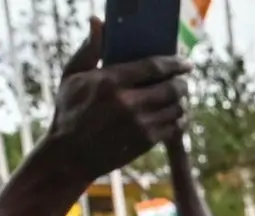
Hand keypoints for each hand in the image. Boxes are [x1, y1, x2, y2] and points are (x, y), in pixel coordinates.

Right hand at [36, 20, 190, 181]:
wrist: (69, 155)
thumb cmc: (69, 111)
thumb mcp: (71, 77)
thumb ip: (89, 49)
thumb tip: (97, 22)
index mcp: (110, 82)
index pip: (154, 67)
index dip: (174, 63)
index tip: (185, 61)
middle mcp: (128, 103)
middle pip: (172, 88)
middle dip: (182, 82)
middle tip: (183, 80)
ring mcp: (140, 125)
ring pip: (177, 108)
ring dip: (182, 101)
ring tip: (178, 96)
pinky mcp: (146, 142)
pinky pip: (175, 127)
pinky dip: (179, 119)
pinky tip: (174, 114)